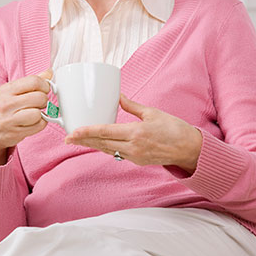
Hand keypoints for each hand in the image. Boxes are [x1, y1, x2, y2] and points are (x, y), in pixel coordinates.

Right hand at [0, 70, 52, 165]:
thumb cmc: (2, 110)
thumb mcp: (12, 92)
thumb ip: (31, 82)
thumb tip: (49, 73)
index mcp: (7, 89)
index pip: (34, 81)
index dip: (44, 85)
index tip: (44, 90)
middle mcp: (7, 103)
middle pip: (40, 97)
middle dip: (44, 101)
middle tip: (38, 104)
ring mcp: (11, 119)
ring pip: (39, 113)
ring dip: (41, 114)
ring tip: (34, 114)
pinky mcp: (16, 132)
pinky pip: (39, 125)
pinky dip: (40, 124)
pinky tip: (32, 123)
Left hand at [65, 94, 201, 171]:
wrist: (189, 149)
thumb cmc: (174, 128)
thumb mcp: (152, 113)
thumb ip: (132, 106)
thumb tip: (117, 95)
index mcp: (136, 133)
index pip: (105, 132)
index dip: (86, 132)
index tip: (72, 133)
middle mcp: (133, 147)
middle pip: (101, 144)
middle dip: (83, 141)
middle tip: (67, 138)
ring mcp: (134, 156)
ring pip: (107, 150)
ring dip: (92, 145)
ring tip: (78, 140)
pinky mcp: (137, 160)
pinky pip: (117, 153)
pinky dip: (106, 147)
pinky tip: (98, 143)